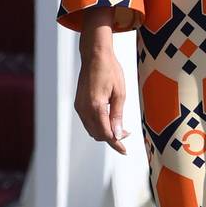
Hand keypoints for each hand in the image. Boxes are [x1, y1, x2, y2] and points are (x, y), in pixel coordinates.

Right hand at [75, 12, 129, 154]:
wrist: (94, 56)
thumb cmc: (110, 70)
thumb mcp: (120, 93)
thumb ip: (118, 116)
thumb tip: (119, 135)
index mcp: (95, 106)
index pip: (106, 133)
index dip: (116, 144)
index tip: (125, 151)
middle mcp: (84, 109)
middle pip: (97, 134)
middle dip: (112, 138)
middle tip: (127, 134)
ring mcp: (79, 107)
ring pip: (92, 129)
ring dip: (105, 132)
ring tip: (120, 128)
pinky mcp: (78, 104)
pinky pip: (88, 121)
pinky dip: (98, 125)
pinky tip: (109, 120)